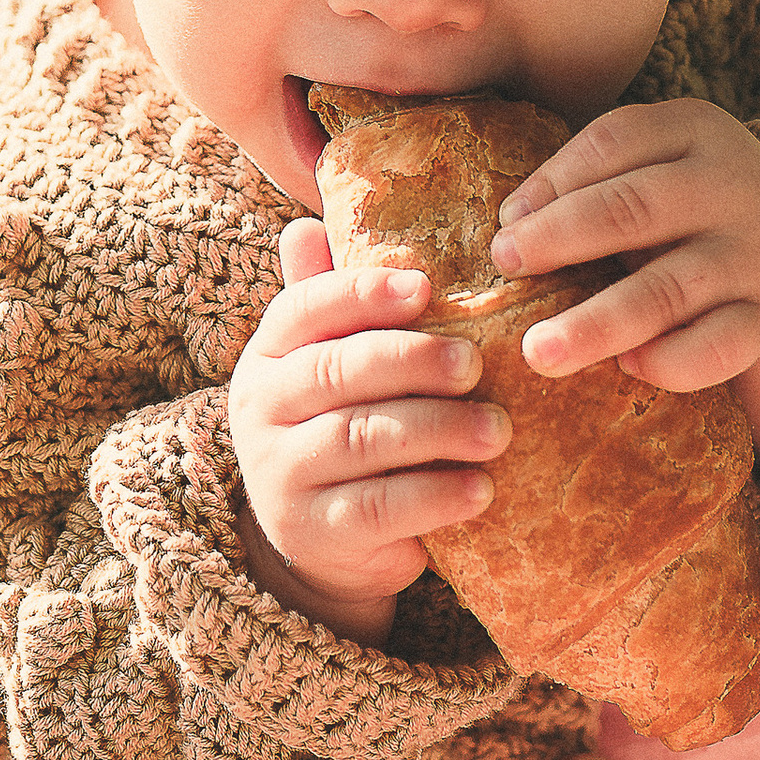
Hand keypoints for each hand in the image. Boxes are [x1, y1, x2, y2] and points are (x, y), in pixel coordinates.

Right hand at [227, 219, 510, 641]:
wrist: (327, 543)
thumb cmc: (346, 426)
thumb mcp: (337, 365)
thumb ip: (334, 301)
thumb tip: (313, 216)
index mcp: (269, 355)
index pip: (303, 308)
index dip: (362, 294)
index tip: (425, 289)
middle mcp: (261, 411)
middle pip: (337, 371)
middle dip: (413, 362)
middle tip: (476, 364)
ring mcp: (280, 475)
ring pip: (361, 439)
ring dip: (437, 430)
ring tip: (498, 429)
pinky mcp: (312, 534)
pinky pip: (376, 509)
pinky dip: (434, 496)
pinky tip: (481, 489)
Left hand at [487, 100, 759, 498]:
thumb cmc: (685, 196)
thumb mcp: (653, 157)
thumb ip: (591, 179)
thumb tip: (512, 229)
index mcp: (694, 128)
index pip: (614, 142)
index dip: (552, 181)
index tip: (505, 224)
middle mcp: (731, 186)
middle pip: (635, 208)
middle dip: (560, 238)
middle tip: (505, 267)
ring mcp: (755, 254)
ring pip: (669, 289)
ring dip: (597, 324)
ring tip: (539, 351)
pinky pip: (717, 348)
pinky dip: (667, 362)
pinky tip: (626, 365)